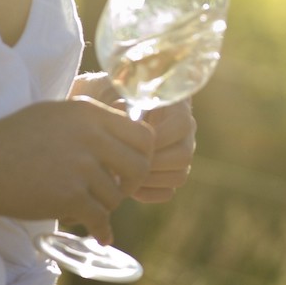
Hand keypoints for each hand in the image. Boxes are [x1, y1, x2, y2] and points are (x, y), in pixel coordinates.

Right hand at [0, 97, 153, 244]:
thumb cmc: (12, 138)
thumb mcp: (56, 114)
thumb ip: (92, 122)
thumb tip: (128, 130)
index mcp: (90, 113)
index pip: (143, 134)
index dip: (143, 154)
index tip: (130, 166)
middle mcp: (91, 137)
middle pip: (140, 166)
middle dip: (133, 184)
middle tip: (119, 190)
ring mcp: (81, 167)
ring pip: (117, 196)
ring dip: (105, 206)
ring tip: (86, 206)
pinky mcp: (69, 196)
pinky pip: (100, 218)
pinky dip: (101, 229)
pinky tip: (100, 235)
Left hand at [69, 74, 195, 201]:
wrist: (102, 115)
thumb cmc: (106, 97)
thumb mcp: (109, 91)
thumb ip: (116, 100)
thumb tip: (121, 111)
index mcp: (175, 108)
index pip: (181, 125)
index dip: (157, 138)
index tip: (130, 141)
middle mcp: (183, 133)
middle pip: (184, 155)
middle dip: (152, 164)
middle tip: (124, 164)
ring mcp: (178, 155)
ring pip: (179, 176)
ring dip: (150, 180)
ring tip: (123, 176)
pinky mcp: (168, 175)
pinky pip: (168, 192)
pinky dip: (148, 193)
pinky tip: (127, 186)